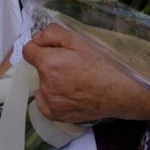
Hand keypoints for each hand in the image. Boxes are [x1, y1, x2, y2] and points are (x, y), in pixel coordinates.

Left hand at [23, 24, 149, 123]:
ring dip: (52, 80)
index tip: (52, 49)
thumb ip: (52, 34)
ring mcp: (50, 103)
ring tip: (74, 80)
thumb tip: (36, 39)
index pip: (28, 51)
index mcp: (49, 64)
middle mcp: (46, 85)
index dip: (40, 47)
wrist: (120, 92)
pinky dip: (53, 97)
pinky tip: (71, 93)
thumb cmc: (103, 63)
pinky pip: (45, 102)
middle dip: (49, 63)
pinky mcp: (55, 115)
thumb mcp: (79, 39)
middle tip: (72, 65)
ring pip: (42, 84)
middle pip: (38, 68)